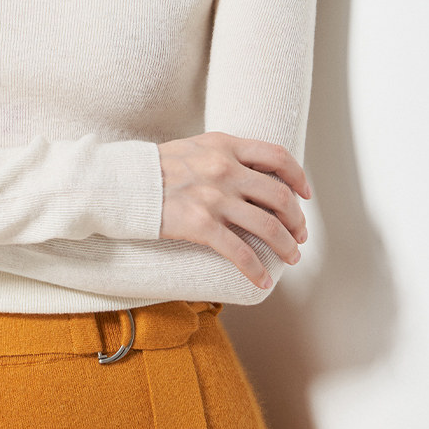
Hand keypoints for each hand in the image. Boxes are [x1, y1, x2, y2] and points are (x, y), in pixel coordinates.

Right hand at [158, 130, 310, 289]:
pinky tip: (261, 281)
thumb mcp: (196, 147)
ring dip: (286, 246)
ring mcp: (213, 197)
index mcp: (224, 146)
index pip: (277, 156)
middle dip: (297, 219)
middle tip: (300, 235)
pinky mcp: (200, 225)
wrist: (123, 182)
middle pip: (280, 195)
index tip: (305, 194)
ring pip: (268, 226)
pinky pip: (239, 252)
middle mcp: (224, 169)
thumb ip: (225, 156)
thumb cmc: (158, 167)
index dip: (298, 177)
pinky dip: (256, 270)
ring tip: (291, 258)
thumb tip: (256, 175)